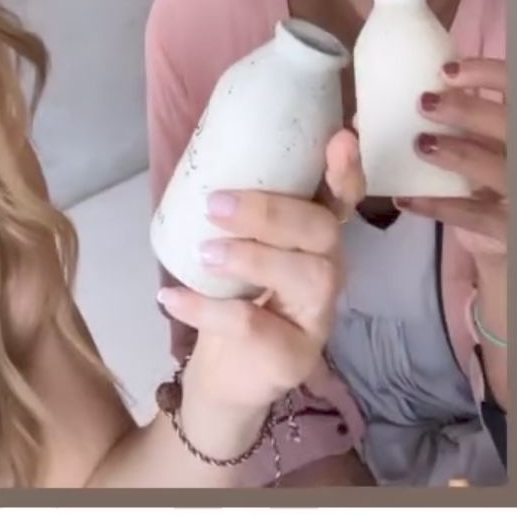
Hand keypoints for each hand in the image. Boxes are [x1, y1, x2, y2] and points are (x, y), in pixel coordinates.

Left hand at [158, 131, 363, 424]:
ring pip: (307, 277)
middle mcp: (327, 271)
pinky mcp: (295, 357)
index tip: (339, 138)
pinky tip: (170, 298)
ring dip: (253, 258)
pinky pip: (256, 327)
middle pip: (322, 231)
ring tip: (205, 253)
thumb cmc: (232, 299)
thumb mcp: (233, 249)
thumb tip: (202, 154)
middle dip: (272, 211)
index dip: (345, 170)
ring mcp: (318, 316)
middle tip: (216, 204)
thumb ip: (234, 211)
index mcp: (313, 238)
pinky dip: (207, 309)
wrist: (223, 378)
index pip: (341, 199)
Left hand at [401, 57, 507, 255]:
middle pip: (512, 126)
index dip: (489, 74)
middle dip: (469, 111)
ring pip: (499, 171)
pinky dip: (439, 206)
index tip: (447, 70)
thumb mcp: (506, 139)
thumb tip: (419, 96)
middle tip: (425, 103)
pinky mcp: (512, 230)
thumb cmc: (511, 173)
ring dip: (458, 154)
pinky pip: (476, 216)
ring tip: (421, 144)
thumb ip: (480, 118)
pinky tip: (404, 198)